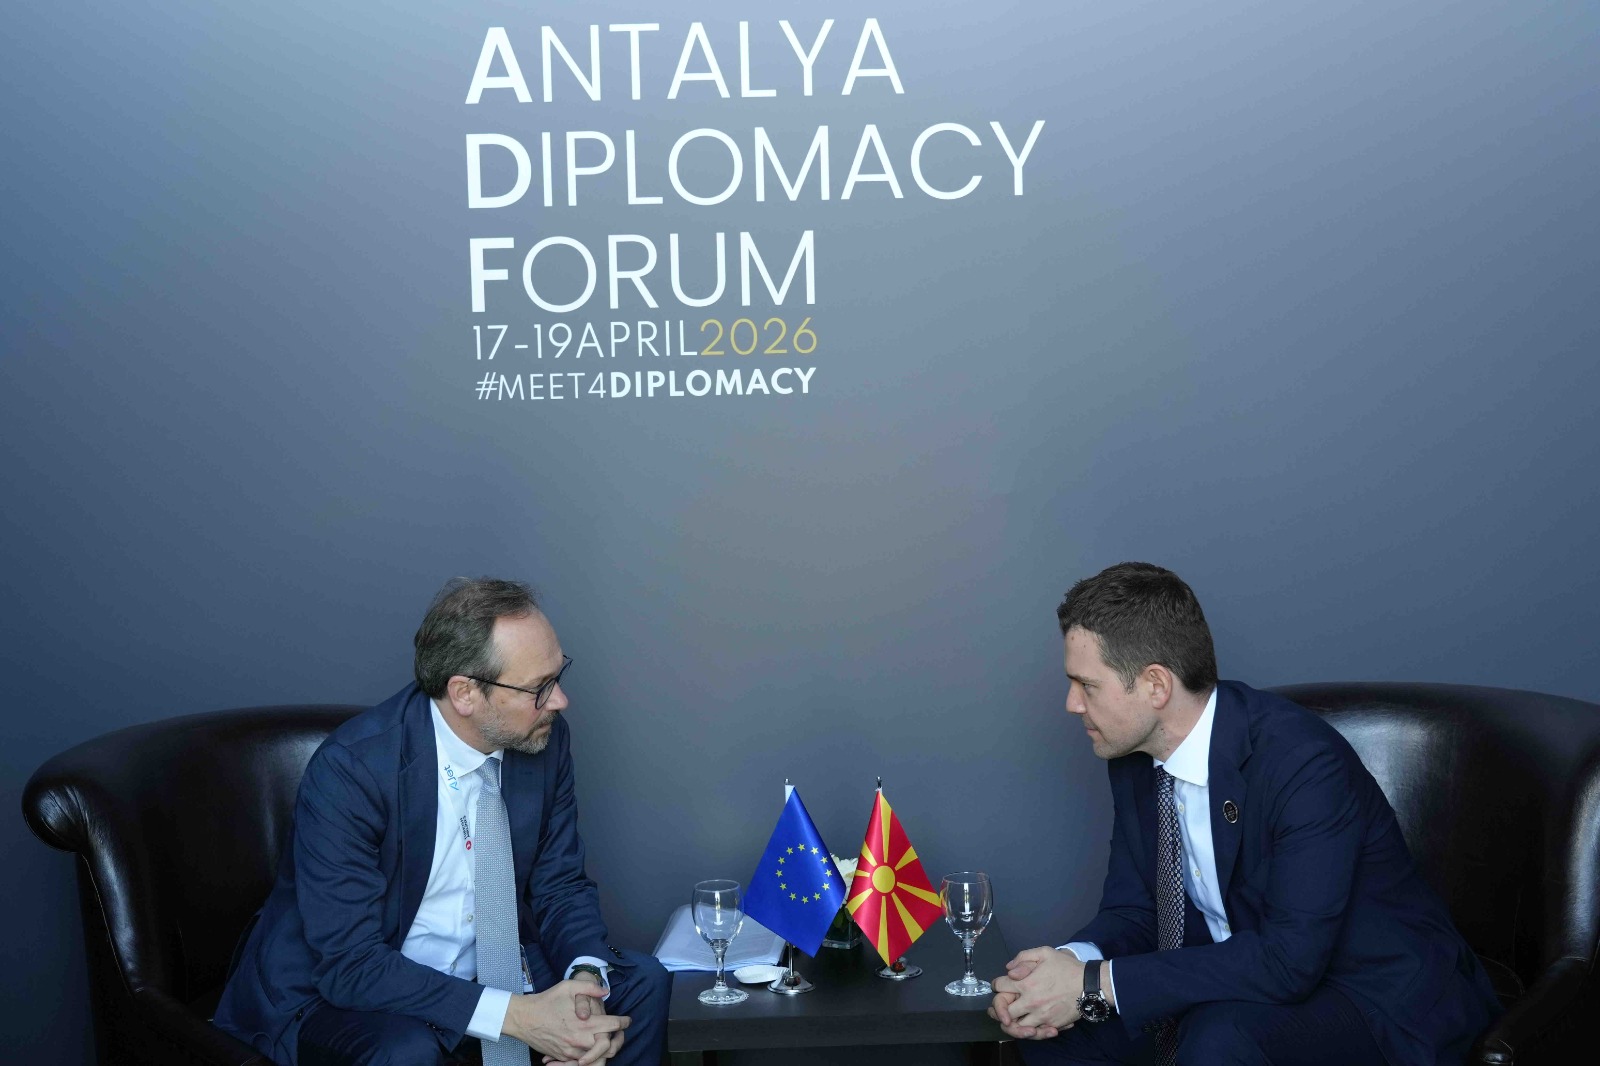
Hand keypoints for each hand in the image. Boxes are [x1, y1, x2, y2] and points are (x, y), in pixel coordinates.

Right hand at [502, 979, 628, 1065]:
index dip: (624, 1022)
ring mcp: (571, 1051)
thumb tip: (606, 991)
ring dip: (605, 1050)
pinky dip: (589, 1057)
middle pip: (608, 1047)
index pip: (612, 1026)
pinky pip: (581, 1062)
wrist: (524, 1018)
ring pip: (596, 1058)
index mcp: (584, 1023)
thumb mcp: (568, 987)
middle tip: (621, 1033)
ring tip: (608, 1040)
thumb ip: (589, 987)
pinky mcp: (563, 1056)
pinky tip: (591, 1048)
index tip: (627, 1020)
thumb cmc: (546, 1001)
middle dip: (618, 1040)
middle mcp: (580, 1040)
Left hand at [988, 947, 1083, 1039]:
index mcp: (1026, 983)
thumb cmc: (1067, 967)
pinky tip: (1029, 1024)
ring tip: (1011, 1019)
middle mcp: (1030, 1002)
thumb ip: (1024, 957)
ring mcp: (1040, 1016)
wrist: (1089, 985)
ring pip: (1017, 1027)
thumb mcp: (1045, 953)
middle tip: (999, 1008)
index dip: (996, 984)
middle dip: (999, 1009)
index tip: (999, 985)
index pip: (999, 986)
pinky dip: (1029, 1030)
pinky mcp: (1051, 1024)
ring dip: (1013, 1022)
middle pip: (1004, 1011)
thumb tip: (1009, 969)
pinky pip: (1034, 1032)